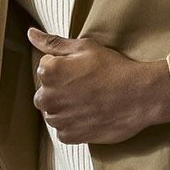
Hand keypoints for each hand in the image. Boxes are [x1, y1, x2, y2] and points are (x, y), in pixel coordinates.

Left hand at [26, 26, 169, 142]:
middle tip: (85, 89)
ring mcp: (59, 119)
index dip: (63, 69)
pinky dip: (74, 126)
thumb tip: (30, 34)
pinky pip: (63, 132)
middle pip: (44, 95)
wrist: (139, 96)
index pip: (43, 70)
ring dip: (65, 110)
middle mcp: (49, 97)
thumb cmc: (113, 68)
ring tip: (88, 103)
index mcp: (49, 72)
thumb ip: (53, 43)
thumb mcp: (84, 48)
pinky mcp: (70, 136)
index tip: (81, 72)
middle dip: (59, 92)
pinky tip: (90, 116)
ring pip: (53, 115)